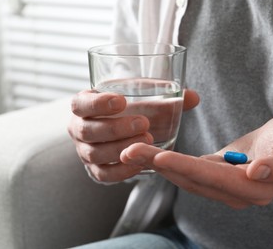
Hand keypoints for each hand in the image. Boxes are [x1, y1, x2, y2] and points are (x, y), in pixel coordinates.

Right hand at [67, 89, 198, 180]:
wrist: (122, 130)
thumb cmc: (132, 110)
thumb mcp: (145, 100)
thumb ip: (167, 98)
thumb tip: (194, 97)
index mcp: (84, 105)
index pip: (80, 104)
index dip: (98, 103)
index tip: (122, 101)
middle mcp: (78, 129)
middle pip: (88, 131)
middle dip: (116, 128)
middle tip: (144, 123)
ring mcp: (84, 152)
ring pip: (95, 154)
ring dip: (121, 149)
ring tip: (148, 140)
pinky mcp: (95, 170)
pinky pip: (104, 174)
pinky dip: (121, 170)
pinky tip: (140, 163)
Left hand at [120, 114, 272, 207]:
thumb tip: (255, 173)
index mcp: (258, 187)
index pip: (217, 179)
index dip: (188, 169)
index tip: (160, 157)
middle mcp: (238, 192)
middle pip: (194, 180)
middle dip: (161, 166)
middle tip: (129, 151)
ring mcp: (227, 186)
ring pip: (188, 178)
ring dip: (158, 165)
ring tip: (131, 150)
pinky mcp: (219, 175)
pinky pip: (191, 171)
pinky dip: (169, 164)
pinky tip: (149, 155)